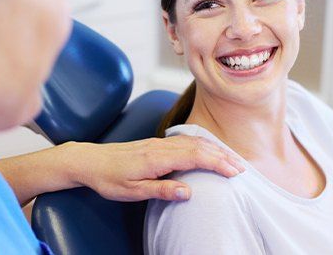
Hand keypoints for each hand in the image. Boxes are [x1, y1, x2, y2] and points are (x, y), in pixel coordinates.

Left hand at [63, 136, 244, 201]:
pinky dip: (201, 144)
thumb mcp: (132, 191)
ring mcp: (159, 142)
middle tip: (242, 168)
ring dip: (214, 149)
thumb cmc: (109, 178)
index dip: (218, 163)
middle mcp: (161, 146)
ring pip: (193, 141)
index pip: (195, 157)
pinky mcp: (156, 143)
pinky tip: (207, 149)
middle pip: (199, 146)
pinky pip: (184, 140)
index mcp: (157, 157)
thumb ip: (161, 190)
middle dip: (222, 156)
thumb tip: (189, 192)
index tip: (235, 172)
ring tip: (231, 159)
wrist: (91, 160)